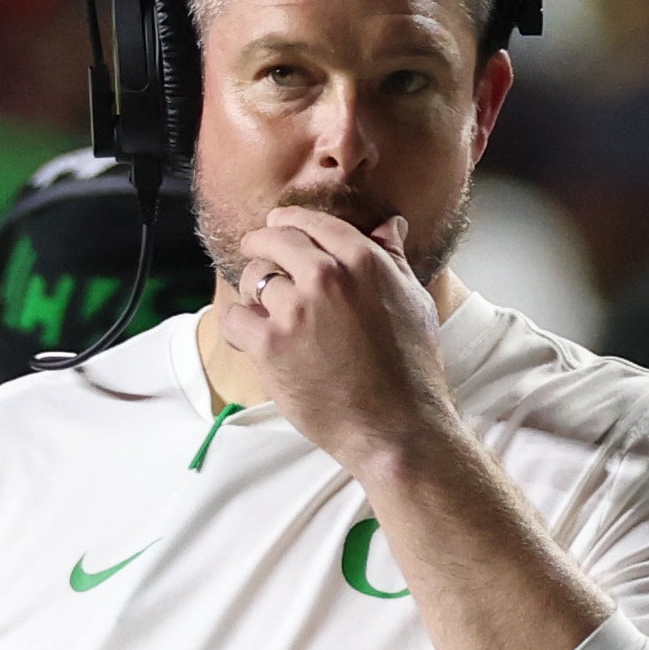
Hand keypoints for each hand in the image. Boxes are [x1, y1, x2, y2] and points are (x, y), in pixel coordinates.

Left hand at [216, 206, 456, 475]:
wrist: (396, 427)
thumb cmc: (412, 369)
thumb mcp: (414, 302)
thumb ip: (392, 260)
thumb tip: (390, 225)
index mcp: (363, 261)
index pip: (314, 224)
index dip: (291, 222)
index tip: (279, 225)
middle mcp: (327, 277)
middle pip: (277, 241)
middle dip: (262, 243)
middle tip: (254, 250)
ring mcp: (296, 311)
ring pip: (254, 278)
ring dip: (253, 290)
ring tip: (258, 305)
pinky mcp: (271, 346)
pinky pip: (234, 318)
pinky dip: (236, 324)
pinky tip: (246, 334)